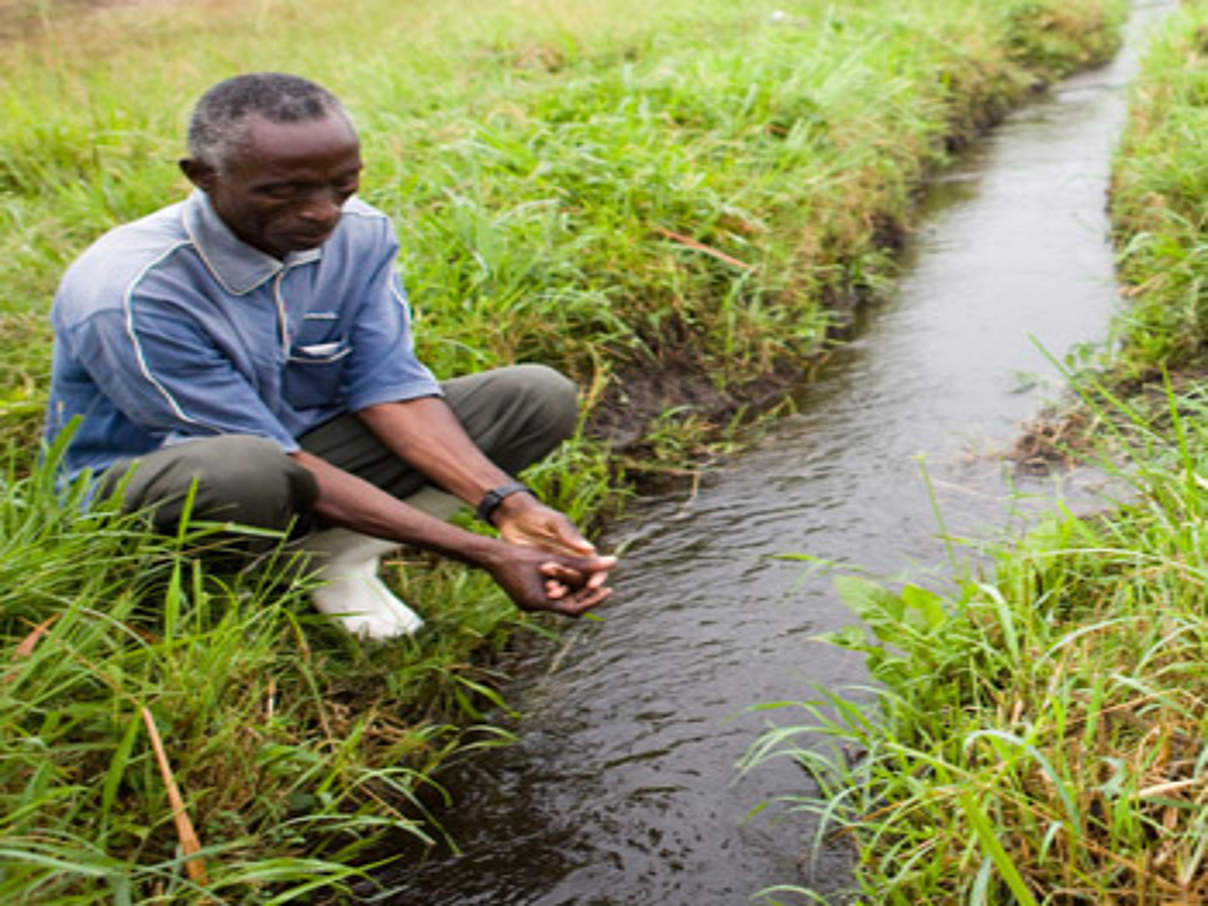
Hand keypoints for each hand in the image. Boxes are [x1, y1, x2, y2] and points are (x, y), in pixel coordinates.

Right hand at [486, 543, 617, 615]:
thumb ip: (584, 563)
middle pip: (567, 606)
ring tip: (590, 582)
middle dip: (584, 595)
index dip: (593, 600)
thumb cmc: (521, 554)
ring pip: (558, 601)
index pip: (574, 610)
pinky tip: (570, 577)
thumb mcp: (555, 558)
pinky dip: (561, 587)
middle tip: (603, 585)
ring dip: (573, 591)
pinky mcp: (525, 597)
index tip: (608, 590)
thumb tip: (613, 563)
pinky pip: (548, 597)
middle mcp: (533, 608)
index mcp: (539, 603)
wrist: (491, 555)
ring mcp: (527, 604)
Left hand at [492, 494, 615, 604]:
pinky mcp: (542, 575)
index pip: (596, 568)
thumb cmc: (538, 516)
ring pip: (566, 587)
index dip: (598, 579)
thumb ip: (570, 535)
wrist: (513, 519)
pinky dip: (549, 592)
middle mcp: (571, 562)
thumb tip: (590, 549)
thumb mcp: (554, 523)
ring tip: (551, 593)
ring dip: (562, 593)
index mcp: (580, 549)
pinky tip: (543, 591)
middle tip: (562, 586)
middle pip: (582, 582)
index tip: (592, 586)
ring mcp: (556, 569)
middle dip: (575, 589)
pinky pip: (550, 587)